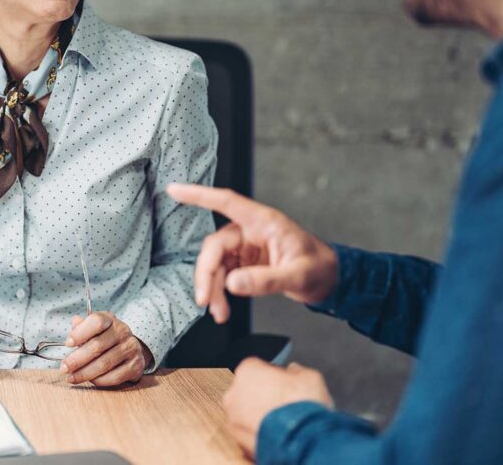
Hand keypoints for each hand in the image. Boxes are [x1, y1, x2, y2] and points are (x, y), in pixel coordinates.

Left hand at [60, 312, 153, 386]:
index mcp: (111, 320)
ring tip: (71, 377)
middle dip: (77, 359)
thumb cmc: (106, 339)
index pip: (96, 321)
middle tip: (64, 368)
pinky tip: (89, 381)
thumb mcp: (95, 329)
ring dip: (85, 373)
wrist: (131, 350)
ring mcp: (131, 349)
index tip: (68, 344)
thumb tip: (75, 322)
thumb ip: (83, 327)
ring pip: (104, 363)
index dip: (80, 333)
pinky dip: (99, 380)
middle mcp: (123, 332)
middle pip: (97, 346)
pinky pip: (114, 377)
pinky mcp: (135, 366)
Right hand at [167, 183, 338, 322]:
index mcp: (263, 222)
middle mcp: (250, 231)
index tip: (174, 189)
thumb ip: (265, 280)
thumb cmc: (318, 268)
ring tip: (218, 313)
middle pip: (215, 246)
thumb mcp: (297, 276)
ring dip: (212, 288)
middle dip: (206, 273)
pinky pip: (222, 276)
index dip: (199, 195)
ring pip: (215, 264)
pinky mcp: (244, 264)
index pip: (226, 202)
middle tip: (204, 300)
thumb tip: (232, 284)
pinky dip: (219, 293)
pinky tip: (222, 309)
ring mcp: (245, 248)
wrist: (328, 280)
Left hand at [223, 358, 333, 457]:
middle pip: (249, 390)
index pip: (258, 367)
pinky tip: (278, 435)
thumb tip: (294, 371)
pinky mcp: (238, 441)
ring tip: (283, 423)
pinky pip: (249, 432)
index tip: (285, 384)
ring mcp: (234, 419)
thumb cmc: (303, 407)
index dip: (274, 376)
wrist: (303, 442)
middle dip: (264, 396)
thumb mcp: (309, 377)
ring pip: (246, 413)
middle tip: (284, 404)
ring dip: (260, 415)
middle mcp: (234, 393)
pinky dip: (260, 432)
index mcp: (248, 371)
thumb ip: (296, 371)